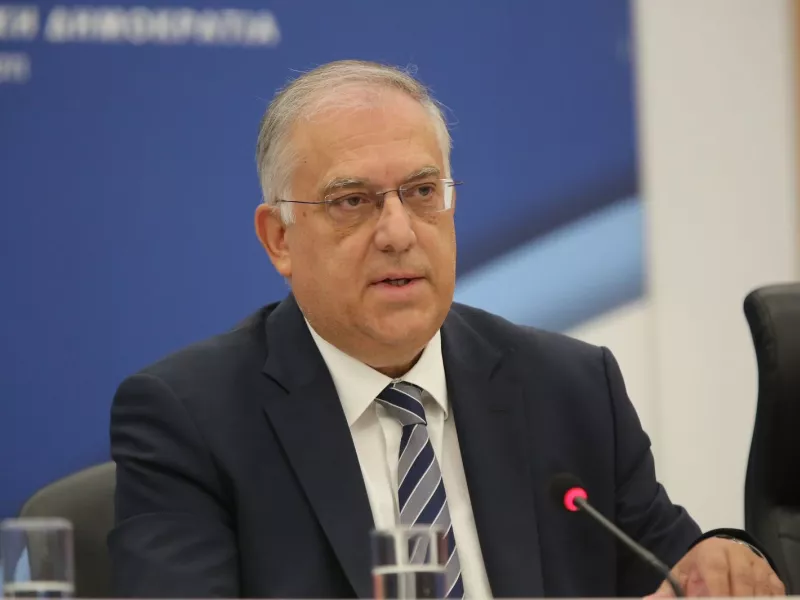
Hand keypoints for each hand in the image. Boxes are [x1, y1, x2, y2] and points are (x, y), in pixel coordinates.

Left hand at [648, 537, 784, 596]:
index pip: (716, 571)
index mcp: (712, 551)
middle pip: (741, 582)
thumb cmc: (700, 566)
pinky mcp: (772, 577)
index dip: (717, 591)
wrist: (723, 551)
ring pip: (760, 590)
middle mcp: (738, 555)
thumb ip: (668, 591)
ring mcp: (758, 566)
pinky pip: (774, 594)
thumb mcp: (682, 574)